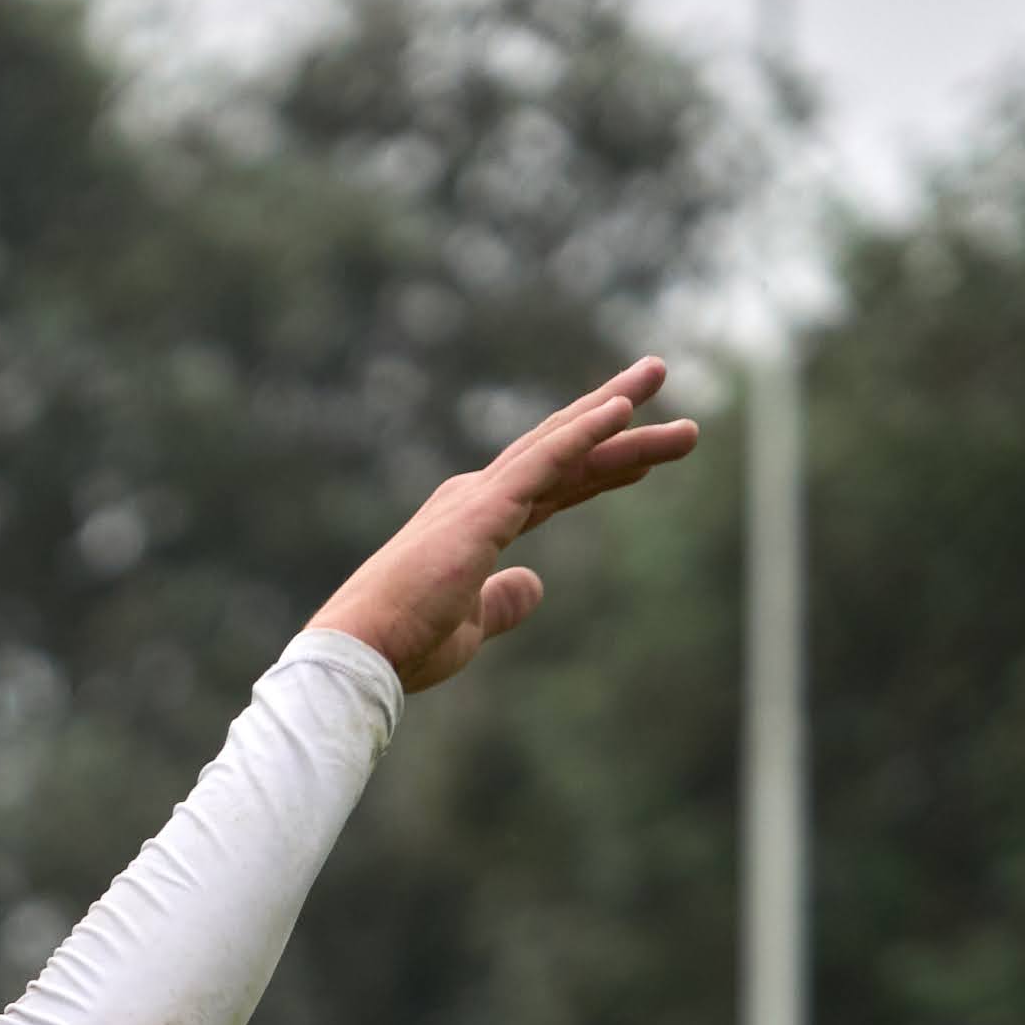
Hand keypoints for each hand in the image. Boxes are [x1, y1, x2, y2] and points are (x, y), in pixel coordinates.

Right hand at [306, 356, 702, 693]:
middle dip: (618, 423)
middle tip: (661, 381)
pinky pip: (545, 460)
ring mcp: (481, 497)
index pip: (551, 488)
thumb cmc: (404, 644)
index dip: (597, 470)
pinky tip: (623, 409)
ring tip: (660, 373)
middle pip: (563, 452)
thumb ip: (504, 601)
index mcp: (474, 524)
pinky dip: (584, 432)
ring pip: (562, 445)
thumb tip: (537, 585)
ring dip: (617, 411)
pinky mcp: (485, 508)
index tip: (642, 459)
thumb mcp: (471, 626)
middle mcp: (477, 497)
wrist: (362, 650)